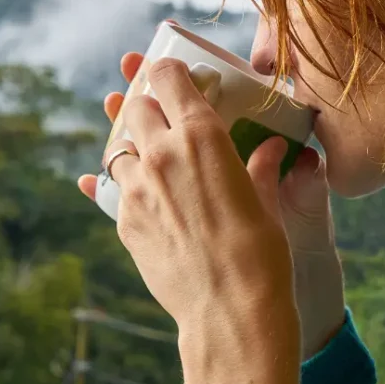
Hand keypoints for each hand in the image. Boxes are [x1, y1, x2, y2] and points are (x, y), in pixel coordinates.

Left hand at [82, 53, 345, 359]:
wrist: (229, 311)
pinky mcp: (123, 222)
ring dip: (134, 149)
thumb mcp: (266, 202)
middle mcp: (161, 153)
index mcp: (201, 135)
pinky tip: (143, 197)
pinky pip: (115, 192)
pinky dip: (127, 188)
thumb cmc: (261, 254)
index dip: (168, 71)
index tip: (174, 75)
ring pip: (119, 149)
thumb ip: (259, 168)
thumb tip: (269, 149)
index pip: (168, 77)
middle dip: (147, 107)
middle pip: (135, 107)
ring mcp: (136, 188)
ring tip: (153, 163)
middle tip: (164, 119)